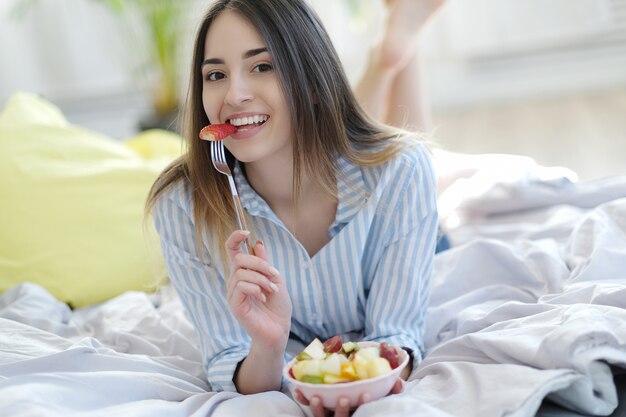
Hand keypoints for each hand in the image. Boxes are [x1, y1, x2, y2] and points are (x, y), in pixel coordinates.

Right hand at [225, 230, 291, 346]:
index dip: (235, 238)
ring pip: (241, 273)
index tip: (246, 232)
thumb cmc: (277, 307)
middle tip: (274, 274)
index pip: (232, 251)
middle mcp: (235, 282)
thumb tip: (257, 243)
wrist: (279, 330)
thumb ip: (265, 262)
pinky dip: (256, 288)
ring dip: (262, 279)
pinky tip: (264, 298)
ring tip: (272, 290)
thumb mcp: (275, 279)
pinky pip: (241, 286)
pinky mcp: (234, 305)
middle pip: (238, 259)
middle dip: (259, 263)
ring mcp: (233, 294)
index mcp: (244, 273)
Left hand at [294, 378, 403, 416]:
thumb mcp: (381, 397)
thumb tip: (399, 381)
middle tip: (342, 398)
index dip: (361, 404)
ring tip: (315, 397)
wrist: (351, 401)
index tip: (364, 394)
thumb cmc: (368, 399)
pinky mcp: (317, 409)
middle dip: (341, 410)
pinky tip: (297, 389)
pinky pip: (307, 407)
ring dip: (317, 408)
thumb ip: (391, 391)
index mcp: (358, 413)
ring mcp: (329, 414)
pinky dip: (302, 398)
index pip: (360, 411)